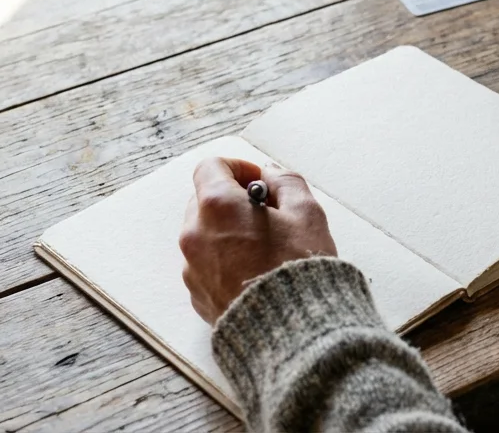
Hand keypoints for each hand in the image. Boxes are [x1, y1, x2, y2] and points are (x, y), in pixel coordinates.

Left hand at [179, 157, 336, 323]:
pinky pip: (206, 266)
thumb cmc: (299, 268)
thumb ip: (286, 182)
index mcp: (217, 206)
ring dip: (229, 232)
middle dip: (233, 201)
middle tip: (268, 215)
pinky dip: (226, 261)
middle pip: (204, 201)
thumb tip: (270, 175)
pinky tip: (256, 273)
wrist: (291, 331)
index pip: (211, 167)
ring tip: (265, 249)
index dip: (238, 167)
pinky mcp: (197, 296)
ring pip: (205, 235)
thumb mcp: (307, 213)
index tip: (260, 181)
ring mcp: (192, 268)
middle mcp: (195, 235)